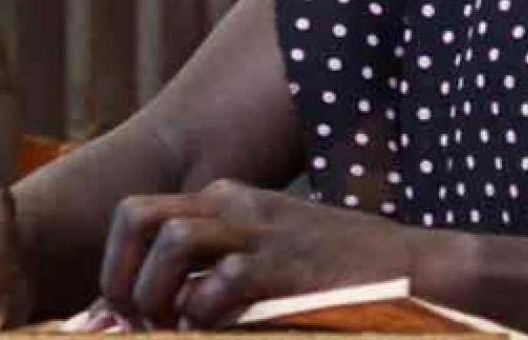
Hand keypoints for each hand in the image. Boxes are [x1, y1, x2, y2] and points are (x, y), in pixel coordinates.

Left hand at [99, 179, 420, 328]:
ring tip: (173, 327)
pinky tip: (212, 331)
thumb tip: (166, 310)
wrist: (410, 267)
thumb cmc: (335, 272)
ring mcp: (259, 232)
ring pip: (169, 240)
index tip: (122, 314)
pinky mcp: (282, 268)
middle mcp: (234, 205)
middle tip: (135, 320)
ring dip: (155, 293)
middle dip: (120, 274)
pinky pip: (218, 282)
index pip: (140, 215)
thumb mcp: (268, 251)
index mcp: (226, 200)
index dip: (117, 267)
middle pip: (138, 215)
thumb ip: (217, 267)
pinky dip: (201, 313)